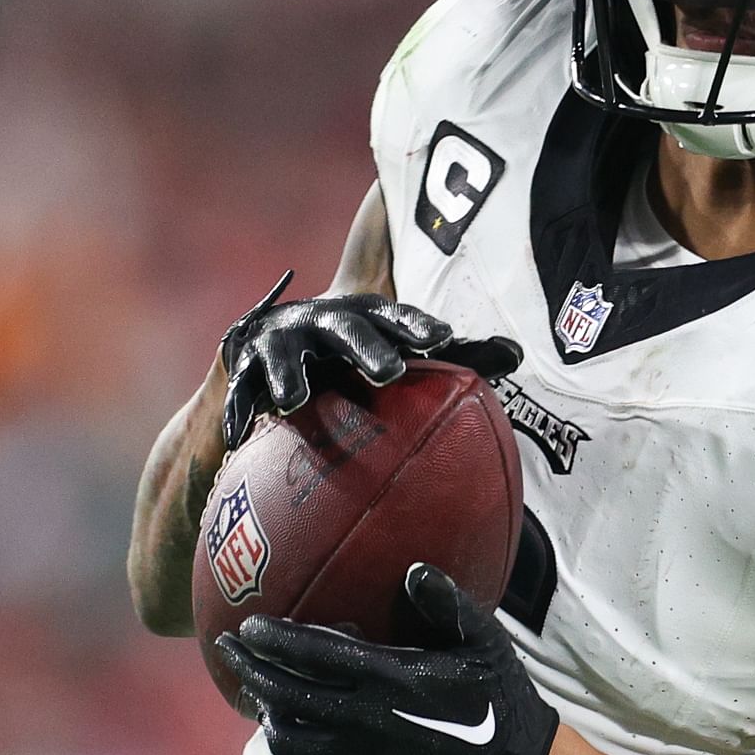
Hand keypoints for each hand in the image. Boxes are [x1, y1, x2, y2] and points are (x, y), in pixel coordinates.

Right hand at [217, 274, 517, 451]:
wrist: (271, 346)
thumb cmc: (350, 356)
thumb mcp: (395, 350)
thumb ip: (455, 358)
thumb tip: (517, 356)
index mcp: (363, 315)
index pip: (394, 315)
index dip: (415, 325)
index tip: (441, 340)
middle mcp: (320, 320)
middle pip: (344, 328)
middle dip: (364, 347)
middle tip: (388, 374)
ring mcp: (278, 342)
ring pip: (282, 354)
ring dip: (288, 375)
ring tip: (296, 402)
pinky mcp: (243, 368)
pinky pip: (238, 394)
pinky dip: (237, 413)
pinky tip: (238, 439)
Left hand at [217, 567, 557, 754]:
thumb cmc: (495, 690)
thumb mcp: (485, 641)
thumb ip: (449, 604)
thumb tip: (414, 569)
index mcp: (393, 680)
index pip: (314, 656)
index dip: (274, 639)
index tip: (248, 624)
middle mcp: (368, 720)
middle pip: (285, 696)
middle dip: (249, 669)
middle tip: (227, 647)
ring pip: (287, 738)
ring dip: (263, 710)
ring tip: (253, 686)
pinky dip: (285, 744)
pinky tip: (282, 723)